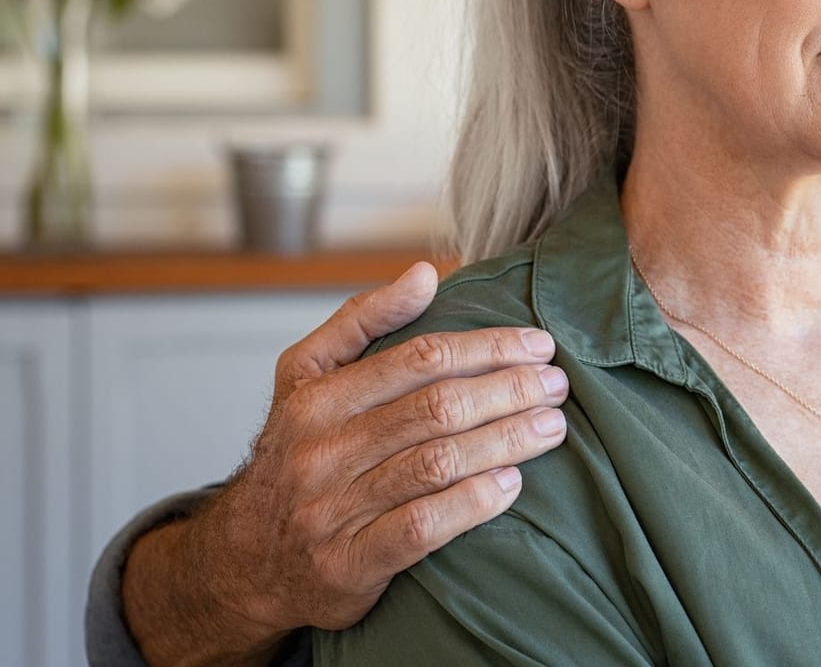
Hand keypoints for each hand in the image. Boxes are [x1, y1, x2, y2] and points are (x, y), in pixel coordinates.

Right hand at [121, 263, 570, 664]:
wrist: (246, 558)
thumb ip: (363, 320)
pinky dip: (473, 503)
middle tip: (557, 385)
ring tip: (553, 427)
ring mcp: (332, 509)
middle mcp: (320, 450)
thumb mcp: (306, 377)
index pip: (420, 359)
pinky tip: (511, 485)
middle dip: (508, 391)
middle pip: (436, 409)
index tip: (539, 345)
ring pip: (437, 463)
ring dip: (506, 441)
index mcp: (317, 397)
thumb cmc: (296, 452)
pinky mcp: (348, 565)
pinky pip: (421, 528)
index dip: (489, 348)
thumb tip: (426, 273)